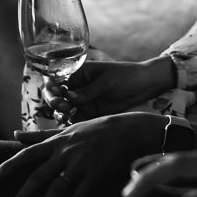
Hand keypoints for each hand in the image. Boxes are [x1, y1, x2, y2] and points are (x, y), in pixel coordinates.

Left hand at [0, 113, 164, 196]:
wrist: (128, 131)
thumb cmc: (96, 130)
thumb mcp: (67, 129)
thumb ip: (41, 135)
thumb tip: (15, 135)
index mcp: (57, 141)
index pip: (28, 153)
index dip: (11, 165)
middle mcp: (65, 153)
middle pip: (38, 177)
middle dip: (22, 196)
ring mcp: (80, 165)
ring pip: (56, 190)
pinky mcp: (95, 175)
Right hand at [49, 57, 173, 120]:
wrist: (145, 86)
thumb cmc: (126, 76)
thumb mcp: (106, 82)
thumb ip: (88, 91)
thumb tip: (68, 96)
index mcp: (79, 73)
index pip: (57, 78)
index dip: (52, 86)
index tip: (57, 93)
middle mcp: (77, 87)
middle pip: (57, 95)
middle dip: (55, 101)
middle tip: (63, 106)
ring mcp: (83, 101)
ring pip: (64, 109)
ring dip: (62, 113)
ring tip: (68, 116)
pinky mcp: (90, 113)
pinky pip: (77, 119)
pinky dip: (73, 122)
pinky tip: (74, 123)